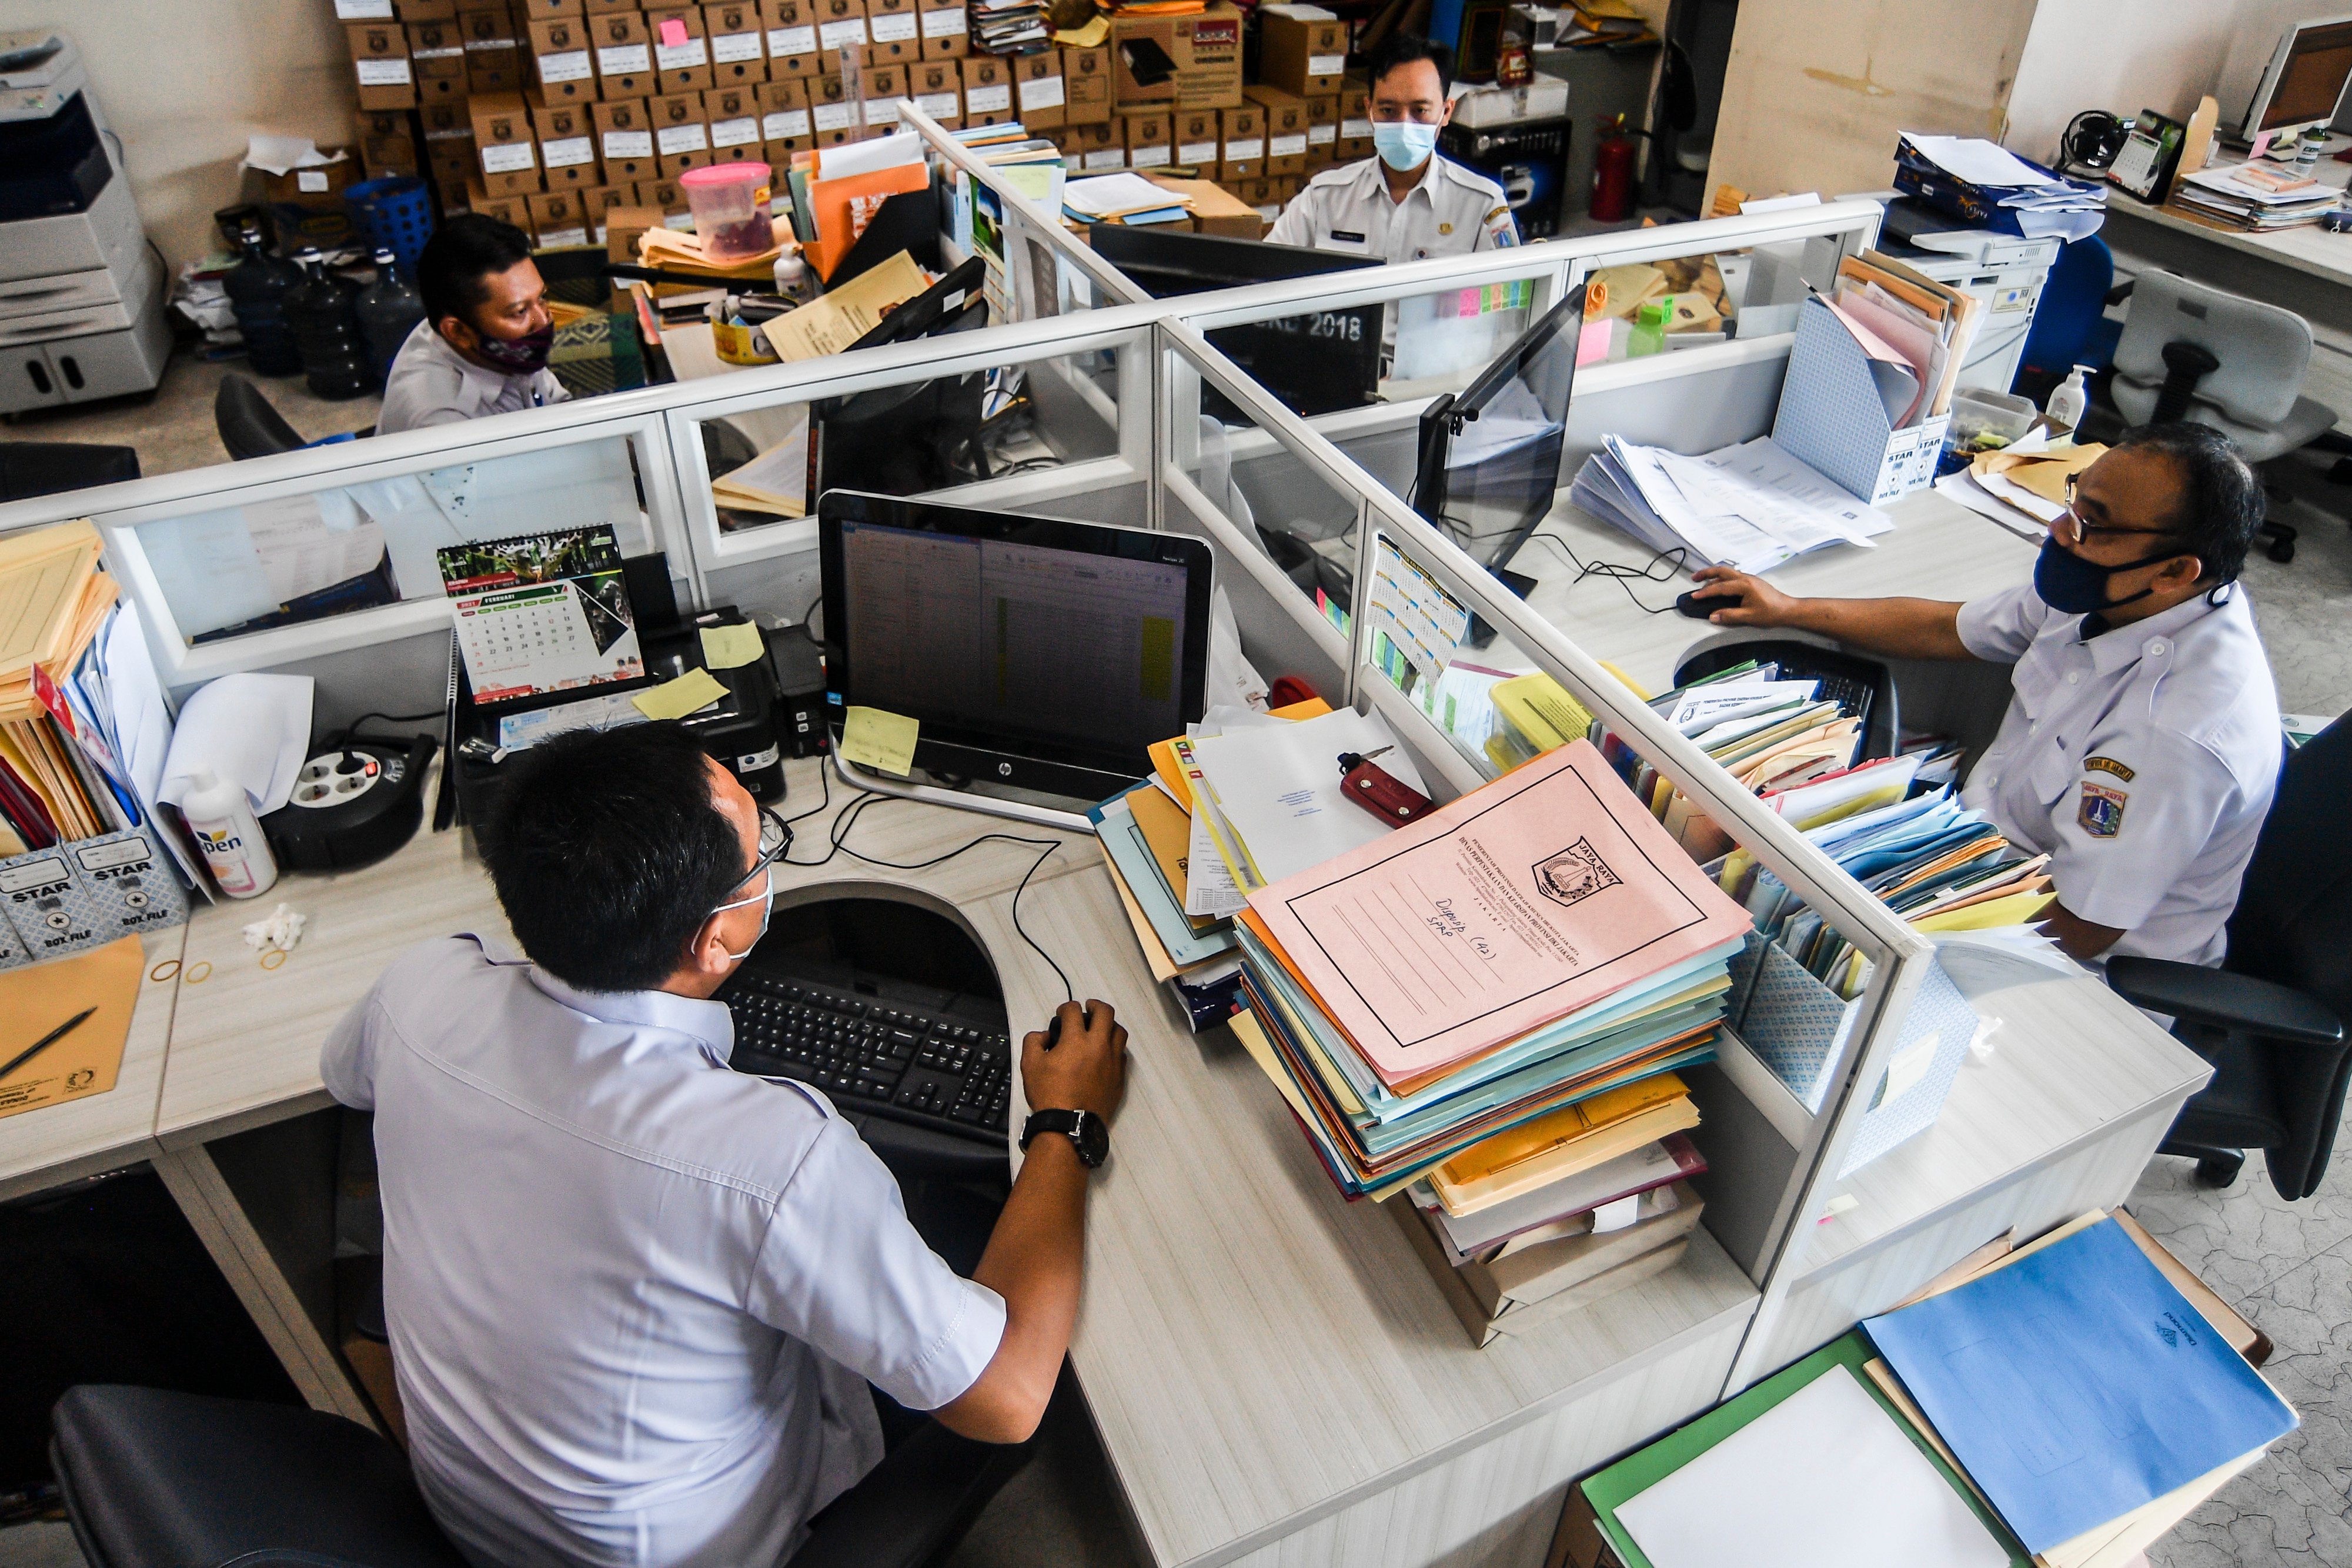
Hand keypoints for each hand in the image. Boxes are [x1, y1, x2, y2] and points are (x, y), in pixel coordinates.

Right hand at [1021, 999, 1127, 1124]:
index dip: (1066, 1008)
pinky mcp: (1119, 1077)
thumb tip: (1045, 1036)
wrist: (1070, 1125)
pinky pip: (1122, 1054)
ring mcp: (1112, 1062)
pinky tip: (1105, 1052)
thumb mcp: (1029, 1064)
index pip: (1074, 1011)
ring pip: (1119, 1031)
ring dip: (1109, 1025)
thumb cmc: (1050, 1096)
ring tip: (1099, 1028)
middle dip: (1095, 1005)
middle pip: (1105, 1013)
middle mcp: (1098, 1047)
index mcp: (1076, 1040)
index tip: (1062, 1013)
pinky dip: (1114, 1047)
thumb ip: (1034, 1041)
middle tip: (1088, 1008)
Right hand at [1689, 566, 1800, 626]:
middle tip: (1694, 578)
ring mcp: (1749, 578)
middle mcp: (1746, 578)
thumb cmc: (1772, 612)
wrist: (1788, 609)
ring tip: (1702, 580)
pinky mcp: (1751, 582)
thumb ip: (1729, 616)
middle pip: (1721, 571)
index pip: (1720, 587)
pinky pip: (1733, 575)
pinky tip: (1719, 584)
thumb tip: (1713, 616)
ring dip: (1713, 574)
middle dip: (1706, 573)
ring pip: (1727, 572)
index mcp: (1744, 585)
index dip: (1705, 592)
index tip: (1695, 596)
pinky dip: (1722, 578)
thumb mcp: (1749, 617)